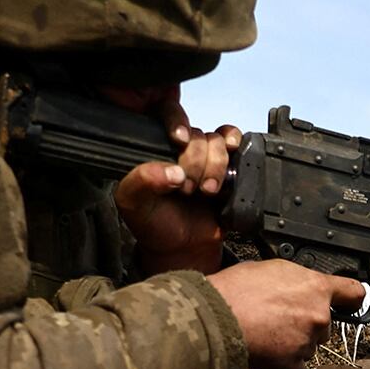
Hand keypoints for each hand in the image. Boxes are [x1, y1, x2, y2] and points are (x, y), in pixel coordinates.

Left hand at [111, 86, 241, 275]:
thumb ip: (141, 182)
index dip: (179, 130)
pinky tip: (232, 154)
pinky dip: (235, 143)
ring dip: (215, 166)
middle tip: (186, 190)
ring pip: (217, 140)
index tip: (179, 144)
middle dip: (195, 164)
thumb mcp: (134, 204)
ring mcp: (205, 157)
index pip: (168, 120)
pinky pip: (235, 142)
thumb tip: (173, 171)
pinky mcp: (227, 167)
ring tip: (206, 191)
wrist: (183, 249)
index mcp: (155, 150)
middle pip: (198, 135)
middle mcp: (181, 150)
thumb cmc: (155, 224)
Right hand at [209, 260, 364, 368]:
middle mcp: (318, 317)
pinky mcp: (294, 365)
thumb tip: (298, 285)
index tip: (352, 301)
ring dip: (293, 341)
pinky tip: (265, 348)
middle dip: (306, 322)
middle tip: (278, 317)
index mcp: (315, 288)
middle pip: (323, 323)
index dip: (352, 298)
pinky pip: (295, 364)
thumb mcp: (268, 268)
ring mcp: (308, 343)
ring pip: (308, 345)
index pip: (353, 293)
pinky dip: (283, 360)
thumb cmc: (234, 292)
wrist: (214, 321)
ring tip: (265, 331)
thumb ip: (294, 279)